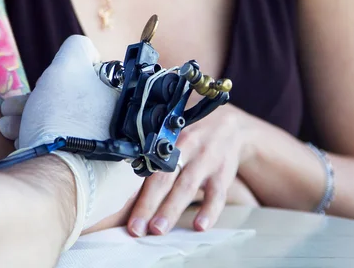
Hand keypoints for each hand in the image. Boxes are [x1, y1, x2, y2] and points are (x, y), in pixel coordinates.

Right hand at [0, 36, 142, 245]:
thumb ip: (79, 49)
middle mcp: (127, 145)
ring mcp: (109, 174)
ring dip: (31, 125)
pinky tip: (19, 145)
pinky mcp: (88, 196)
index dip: (61, 83)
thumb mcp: (71, 66)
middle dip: (39, 104)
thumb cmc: (65, 121)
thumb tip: (84, 50)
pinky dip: (41, 150)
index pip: (92, 90)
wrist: (51, 186)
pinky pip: (64, 163)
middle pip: (77, 114)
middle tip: (10, 109)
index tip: (40, 85)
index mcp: (131, 116)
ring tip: (6, 127)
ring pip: (66, 137)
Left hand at [127, 104, 257, 236]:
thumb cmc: (192, 132)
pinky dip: (210, 211)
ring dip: (171, 210)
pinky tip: (200, 226)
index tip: (123, 209)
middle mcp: (186, 147)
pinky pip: (218, 194)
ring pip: (187, 187)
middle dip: (149, 204)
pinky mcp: (224, 172)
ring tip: (158, 230)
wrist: (230, 124)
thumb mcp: (173, 133)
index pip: (148, 165)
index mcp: (168, 139)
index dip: (135, 188)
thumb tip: (125, 184)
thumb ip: (154, 154)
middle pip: (164, 178)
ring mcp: (206, 160)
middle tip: (136, 228)